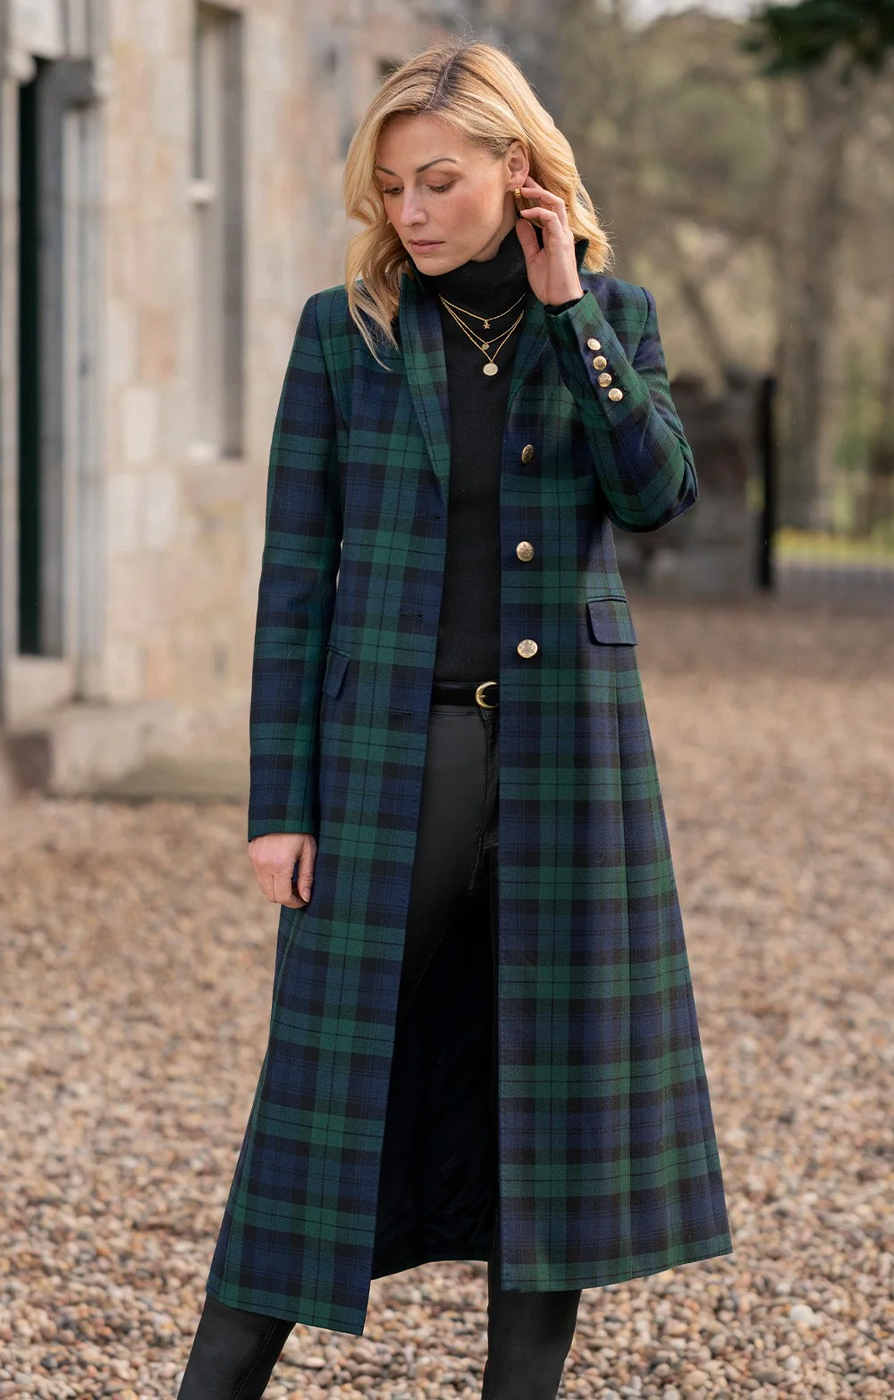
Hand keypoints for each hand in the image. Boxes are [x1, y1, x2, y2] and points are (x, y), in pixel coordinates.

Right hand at [250, 831, 316, 907]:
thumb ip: (307, 877)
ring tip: (292, 880)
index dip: (294, 903)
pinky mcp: (252, 853)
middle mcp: (264, 864)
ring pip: (263, 887)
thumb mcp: (309, 851)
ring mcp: (255, 859)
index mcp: (280, 864)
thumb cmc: (301, 829)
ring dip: (277, 889)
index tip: (304, 899)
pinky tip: (283, 869)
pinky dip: (270, 878)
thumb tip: (306, 898)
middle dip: (286, 897)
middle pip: (271, 896)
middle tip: (299, 890)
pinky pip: (259, 875)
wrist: (283, 807)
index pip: (282, 896)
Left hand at [514, 178, 583, 307]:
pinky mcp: (561, 241)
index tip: (518, 186)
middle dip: (537, 186)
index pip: (547, 207)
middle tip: (520, 177)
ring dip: (538, 193)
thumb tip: (520, 221)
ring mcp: (563, 235)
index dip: (534, 195)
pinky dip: (537, 211)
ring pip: (555, 203)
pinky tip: (523, 212)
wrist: (560, 301)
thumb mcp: (533, 258)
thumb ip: (528, 239)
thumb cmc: (549, 283)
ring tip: (520, 189)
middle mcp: (561, 230)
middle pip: (553, 199)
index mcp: (555, 233)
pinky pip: (551, 218)